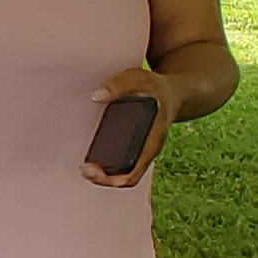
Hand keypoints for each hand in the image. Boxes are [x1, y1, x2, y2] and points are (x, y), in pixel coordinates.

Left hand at [85, 67, 175, 187]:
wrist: (173, 91)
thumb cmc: (155, 86)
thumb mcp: (140, 79)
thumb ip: (119, 85)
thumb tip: (96, 96)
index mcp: (152, 141)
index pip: (134, 172)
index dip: (112, 179)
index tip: (92, 171)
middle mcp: (146, 150)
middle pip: (127, 177)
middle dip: (104, 179)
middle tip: (84, 168)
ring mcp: (140, 149)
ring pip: (123, 172)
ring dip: (103, 173)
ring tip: (85, 166)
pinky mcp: (134, 145)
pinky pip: (121, 162)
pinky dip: (106, 164)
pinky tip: (90, 156)